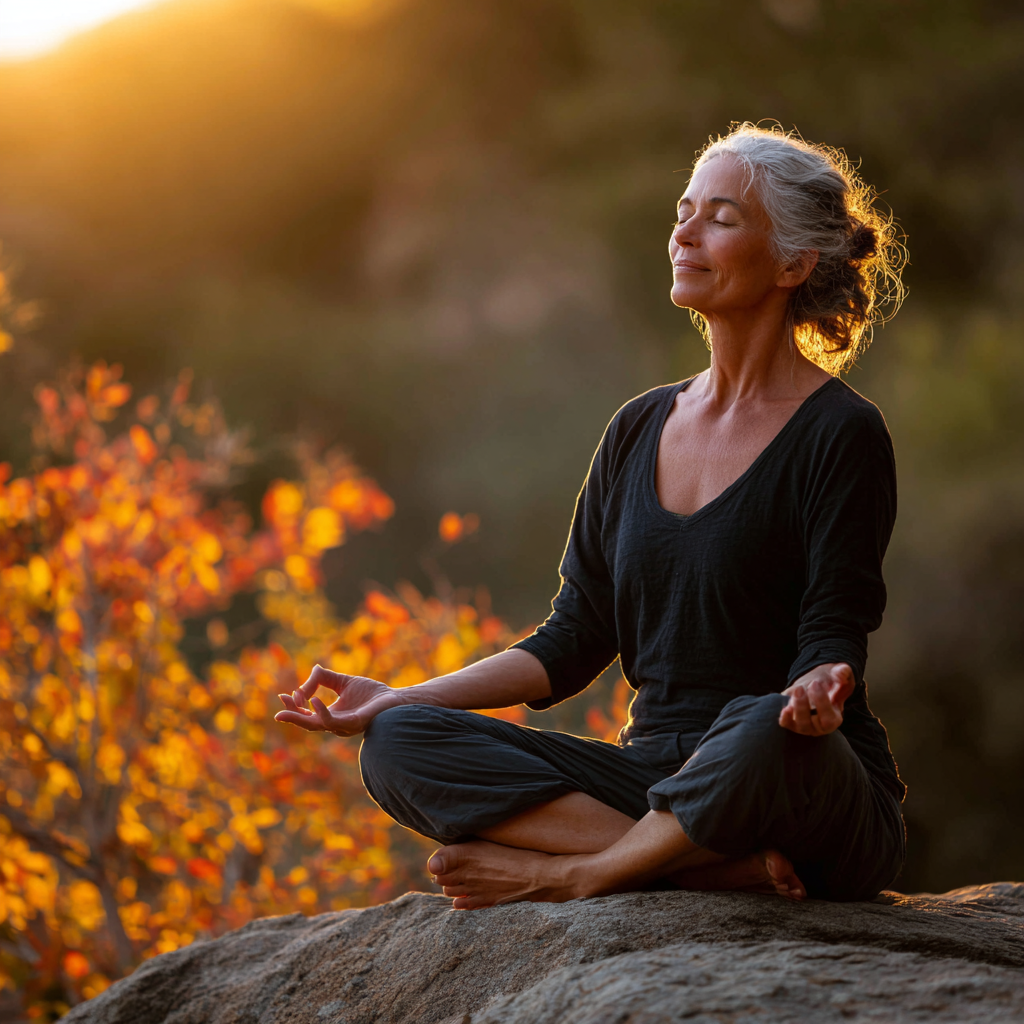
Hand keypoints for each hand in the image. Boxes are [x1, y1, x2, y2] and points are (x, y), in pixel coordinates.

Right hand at [273, 664, 400, 735]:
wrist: (394, 698)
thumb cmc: (370, 692)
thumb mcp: (343, 681)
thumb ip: (325, 677)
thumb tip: (311, 671)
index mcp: (331, 715)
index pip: (307, 715)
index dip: (294, 707)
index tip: (283, 695)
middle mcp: (336, 724)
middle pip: (308, 724)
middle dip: (293, 717)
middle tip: (278, 713)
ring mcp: (345, 726)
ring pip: (318, 725)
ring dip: (303, 716)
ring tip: (295, 700)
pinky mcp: (355, 723)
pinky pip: (335, 721)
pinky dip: (322, 713)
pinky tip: (314, 701)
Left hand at [778, 663, 853, 735]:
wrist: (815, 685)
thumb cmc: (832, 685)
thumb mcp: (841, 677)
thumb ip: (844, 674)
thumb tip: (841, 671)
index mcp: (834, 719)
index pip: (828, 719)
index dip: (821, 702)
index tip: (816, 683)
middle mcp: (818, 727)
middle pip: (810, 724)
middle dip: (803, 706)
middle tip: (801, 688)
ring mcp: (804, 726)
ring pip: (798, 725)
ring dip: (795, 708)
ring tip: (795, 691)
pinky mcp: (791, 721)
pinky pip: (786, 724)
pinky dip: (785, 718)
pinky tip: (785, 708)